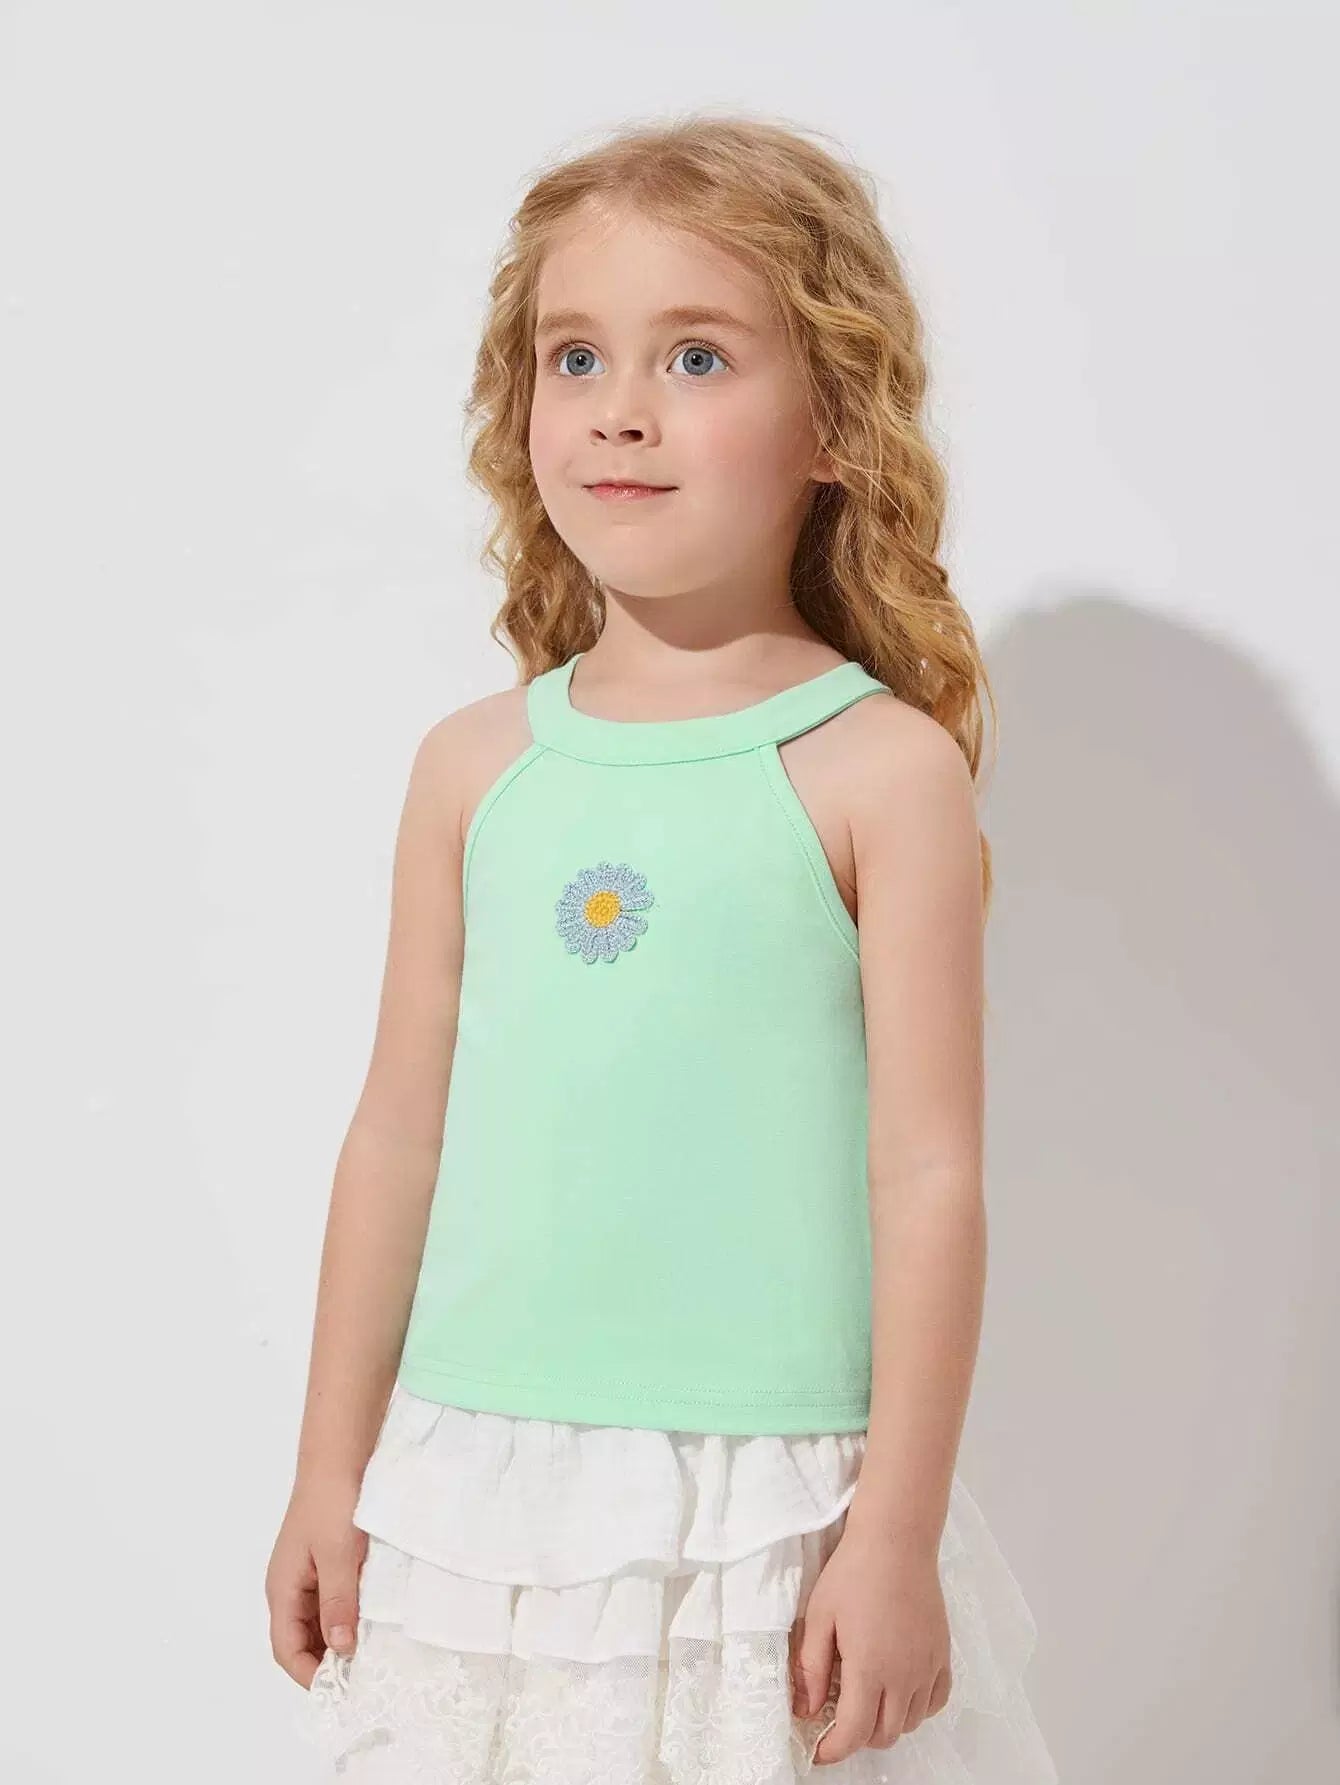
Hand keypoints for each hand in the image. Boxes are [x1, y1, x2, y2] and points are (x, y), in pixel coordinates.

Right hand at [265, 1473, 367, 1687]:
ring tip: (373, 1655)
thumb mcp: (339, 1554)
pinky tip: (375, 1621)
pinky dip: (350, 1615)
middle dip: (327, 1663)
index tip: (342, 1691)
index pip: (285, 1649)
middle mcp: (292, 1586)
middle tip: (363, 1679)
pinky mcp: (329, 1562)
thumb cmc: (334, 1500)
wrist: (341, 1453)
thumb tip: (340, 1650)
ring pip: (320, 1622)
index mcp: (283, 1588)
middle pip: (302, 1640)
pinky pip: (335, 1601)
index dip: (309, 1675)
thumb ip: (338, 1602)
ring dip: (341, 1640)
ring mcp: (310, 1574)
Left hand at [790, 1525, 951, 1764]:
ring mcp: (928, 1666)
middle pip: (884, 1734)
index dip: (833, 1751)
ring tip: (866, 1699)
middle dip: (858, 1737)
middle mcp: (904, 1676)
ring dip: (886, 1723)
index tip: (818, 1750)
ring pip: (911, 1722)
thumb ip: (812, 1669)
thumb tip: (806, 1711)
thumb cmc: (853, 1573)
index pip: (854, 1734)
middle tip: (838, 1718)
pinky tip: (899, 1690)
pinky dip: (917, 1708)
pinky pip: (935, 1701)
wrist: (896, 1541)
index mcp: (870, 1669)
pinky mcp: (943, 1654)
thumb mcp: (819, 1617)